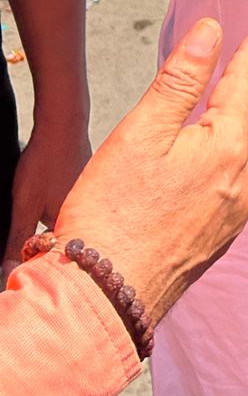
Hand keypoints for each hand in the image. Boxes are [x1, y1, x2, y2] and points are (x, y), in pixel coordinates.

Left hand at [1, 113, 90, 277]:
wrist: (63, 124)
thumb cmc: (45, 162)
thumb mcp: (23, 207)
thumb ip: (17, 241)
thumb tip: (9, 271)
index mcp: (75, 226)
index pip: (55, 256)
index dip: (36, 257)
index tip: (23, 254)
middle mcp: (89, 215)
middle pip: (63, 240)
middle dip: (44, 241)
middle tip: (33, 221)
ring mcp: (91, 199)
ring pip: (69, 222)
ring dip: (53, 223)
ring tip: (41, 201)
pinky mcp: (88, 186)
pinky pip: (75, 206)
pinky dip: (62, 205)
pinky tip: (51, 188)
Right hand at [52, 19, 247, 326]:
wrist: (101, 299)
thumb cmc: (113, 214)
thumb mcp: (143, 131)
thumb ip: (182, 79)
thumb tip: (213, 34)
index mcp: (225, 149)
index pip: (243, 88)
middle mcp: (239, 184)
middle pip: (244, 125)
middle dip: (240, 95)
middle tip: (241, 69)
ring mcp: (230, 219)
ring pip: (237, 161)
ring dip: (229, 135)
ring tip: (219, 116)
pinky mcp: (214, 244)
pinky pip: (227, 192)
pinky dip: (218, 171)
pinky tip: (199, 174)